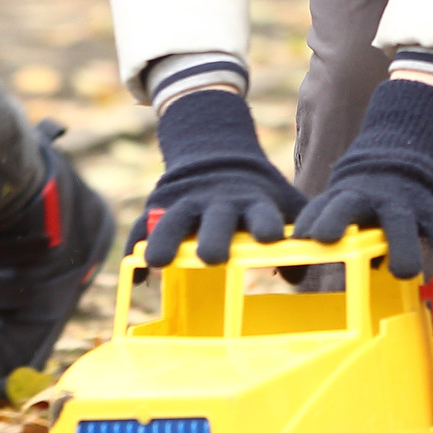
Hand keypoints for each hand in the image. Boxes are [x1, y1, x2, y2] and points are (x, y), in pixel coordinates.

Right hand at [131, 88, 305, 267]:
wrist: (217, 154)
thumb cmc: (256, 195)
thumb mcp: (281, 205)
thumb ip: (296, 238)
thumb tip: (299, 278)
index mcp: (252, 201)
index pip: (261, 212)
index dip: (265, 223)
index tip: (270, 237)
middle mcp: (218, 201)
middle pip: (215, 219)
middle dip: (214, 236)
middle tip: (212, 257)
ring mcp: (186, 202)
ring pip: (172, 220)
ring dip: (166, 240)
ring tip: (159, 262)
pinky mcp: (160, 206)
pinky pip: (141, 227)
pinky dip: (135, 249)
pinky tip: (133, 275)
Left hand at [294, 76, 432, 278]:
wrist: (401, 152)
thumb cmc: (359, 195)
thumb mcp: (337, 202)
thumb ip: (320, 226)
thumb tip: (290, 262)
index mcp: (348, 197)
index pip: (332, 207)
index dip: (322, 221)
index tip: (313, 238)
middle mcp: (377, 200)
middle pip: (367, 214)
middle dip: (352, 227)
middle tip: (338, 245)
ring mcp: (407, 204)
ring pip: (407, 225)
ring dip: (405, 247)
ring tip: (404, 272)